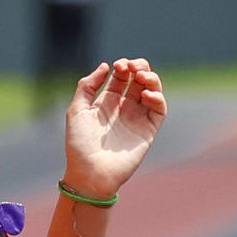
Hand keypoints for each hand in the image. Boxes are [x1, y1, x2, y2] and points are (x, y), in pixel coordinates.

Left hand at [64, 58, 165, 195]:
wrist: (90, 172)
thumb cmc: (79, 143)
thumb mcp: (77, 110)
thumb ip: (87, 86)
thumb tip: (105, 65)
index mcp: (106, 102)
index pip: (121, 77)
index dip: (123, 67)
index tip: (119, 64)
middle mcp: (124, 108)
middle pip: (138, 80)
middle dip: (139, 68)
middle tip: (134, 66)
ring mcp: (137, 118)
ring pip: (152, 91)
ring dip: (151, 80)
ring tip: (142, 77)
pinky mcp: (148, 130)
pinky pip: (159, 110)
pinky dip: (157, 98)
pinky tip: (147, 95)